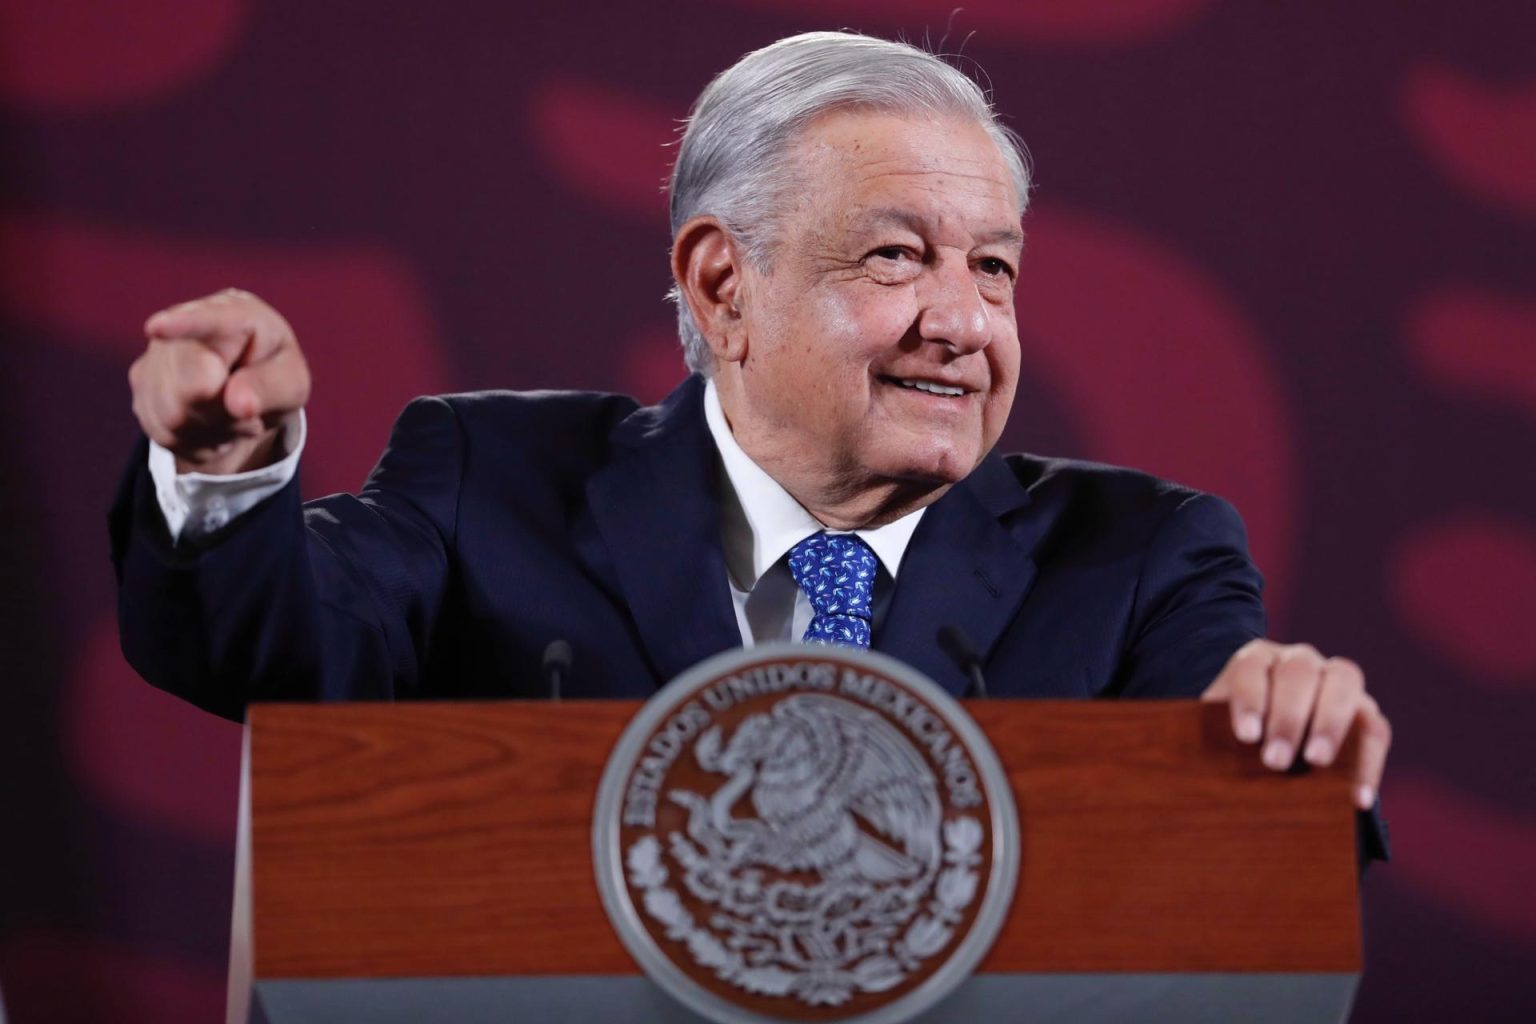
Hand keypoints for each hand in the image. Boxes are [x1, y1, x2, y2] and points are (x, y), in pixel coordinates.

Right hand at [129, 288, 310, 474]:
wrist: (249, 390)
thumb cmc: (274, 376)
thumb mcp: (292, 383)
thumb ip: (271, 388)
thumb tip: (238, 403)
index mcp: (233, 313)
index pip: (206, 319)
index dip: (181, 325)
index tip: (157, 328)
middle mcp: (185, 327)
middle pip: (189, 389)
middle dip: (222, 415)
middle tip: (247, 411)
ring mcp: (156, 356)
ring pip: (173, 418)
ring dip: (211, 431)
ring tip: (231, 415)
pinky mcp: (142, 387)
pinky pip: (163, 432)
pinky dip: (195, 441)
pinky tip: (209, 423)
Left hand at [1202, 639, 1390, 809]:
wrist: (1268, 732)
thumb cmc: (1236, 734)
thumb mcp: (1217, 730)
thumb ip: (1213, 740)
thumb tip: (1200, 770)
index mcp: (1256, 659)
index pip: (1252, 668)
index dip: (1250, 699)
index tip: (1246, 736)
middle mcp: (1300, 660)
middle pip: (1299, 672)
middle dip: (1288, 716)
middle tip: (1275, 760)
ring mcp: (1336, 680)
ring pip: (1344, 682)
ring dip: (1330, 723)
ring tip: (1316, 763)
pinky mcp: (1366, 711)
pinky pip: (1375, 729)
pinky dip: (1368, 762)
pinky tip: (1357, 798)